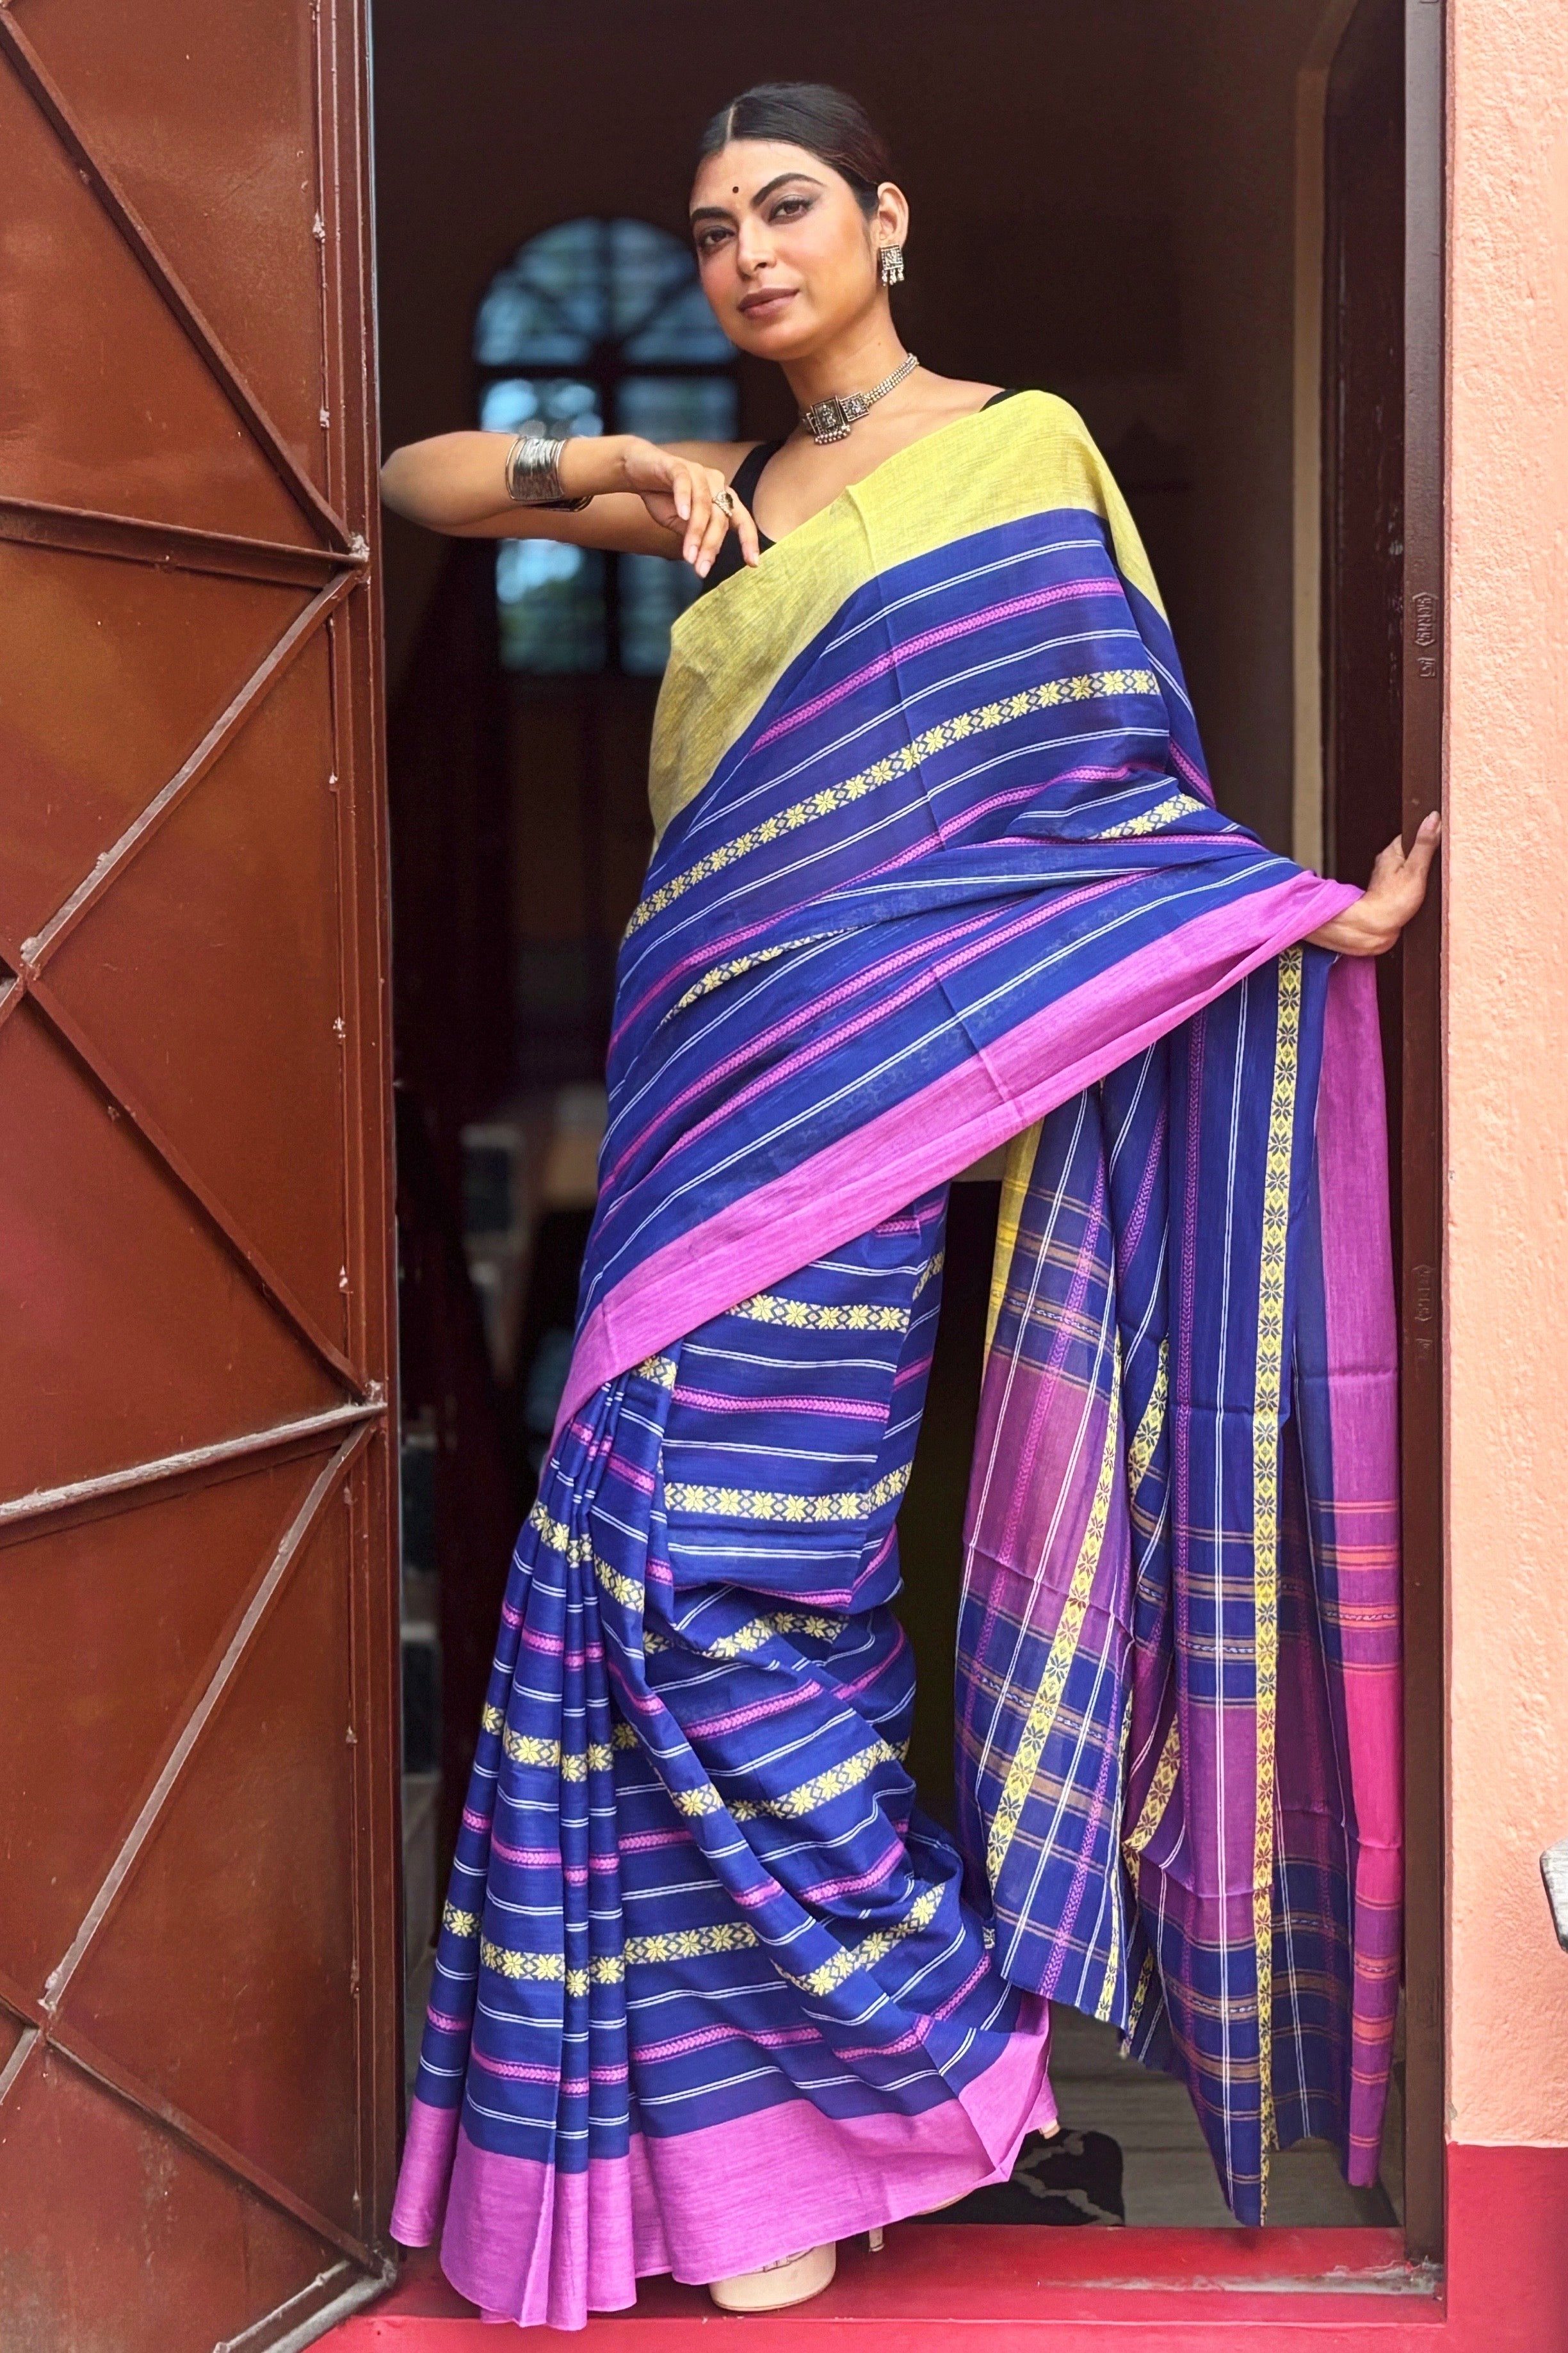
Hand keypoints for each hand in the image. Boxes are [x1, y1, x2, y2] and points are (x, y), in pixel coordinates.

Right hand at [607, 438, 759, 577]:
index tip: (753, 563)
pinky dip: (684, 499)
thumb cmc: (663, 498)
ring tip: (688, 554)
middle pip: (720, 518)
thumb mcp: (681, 524)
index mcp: (722, 498)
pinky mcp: (677, 465)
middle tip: (701, 569)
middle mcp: (716, 483)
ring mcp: (698, 472)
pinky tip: (683, 515)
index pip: (742, 521)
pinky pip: (684, 482)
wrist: (637, 471)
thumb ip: (697, 535)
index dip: (749, 541)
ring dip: (696, 532)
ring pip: (704, 504)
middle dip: (710, 546)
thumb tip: (709, 557)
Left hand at [1306, 812, 1441, 953]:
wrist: (1373, 930)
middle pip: (1414, 852)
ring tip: (1431, 881)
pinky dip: (1417, 887)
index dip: (1429, 836)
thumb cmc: (1391, 902)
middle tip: (1439, 864)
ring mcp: (1388, 879)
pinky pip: (1408, 884)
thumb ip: (1425, 844)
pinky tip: (1422, 895)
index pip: (1414, 834)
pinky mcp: (1392, 894)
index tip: (1442, 840)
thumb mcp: (1415, 869)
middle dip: (1427, 856)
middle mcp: (1388, 863)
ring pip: (1411, 869)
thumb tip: (1433, 819)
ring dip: (1422, 874)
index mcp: (1392, 851)